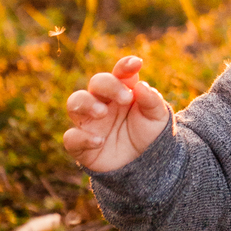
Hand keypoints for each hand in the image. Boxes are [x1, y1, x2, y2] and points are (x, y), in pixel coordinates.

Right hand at [64, 54, 170, 172]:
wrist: (145, 166)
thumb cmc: (149, 135)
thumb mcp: (158, 118)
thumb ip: (152, 100)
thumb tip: (141, 85)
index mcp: (122, 91)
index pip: (120, 73)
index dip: (125, 65)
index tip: (136, 63)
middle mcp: (103, 102)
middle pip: (96, 82)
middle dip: (108, 85)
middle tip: (125, 98)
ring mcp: (90, 122)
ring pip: (74, 102)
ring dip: (86, 103)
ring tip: (102, 112)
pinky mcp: (81, 145)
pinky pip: (71, 137)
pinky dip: (83, 137)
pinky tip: (100, 141)